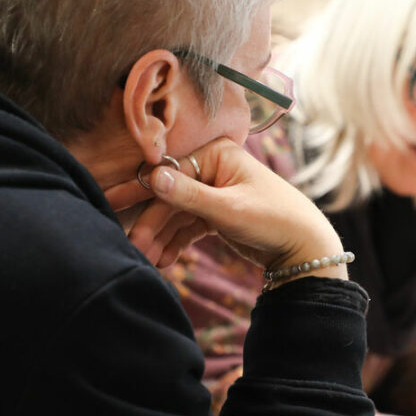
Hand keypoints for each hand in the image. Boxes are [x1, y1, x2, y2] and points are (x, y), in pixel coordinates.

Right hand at [103, 138, 343, 272]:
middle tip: (134, 248)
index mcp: (216, 154)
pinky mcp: (217, 214)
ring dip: (160, 238)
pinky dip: (175, 242)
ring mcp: (214, 191)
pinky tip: (164, 262)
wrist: (304, 247)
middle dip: (151, 224)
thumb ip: (188, 195)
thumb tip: (152, 176)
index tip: (111, 207)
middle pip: (169, 196)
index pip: (168, 171)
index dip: (139, 192)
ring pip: (176, 214)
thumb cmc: (274, 219)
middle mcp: (212, 168)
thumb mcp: (229, 209)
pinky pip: (187, 226)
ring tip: (149, 262)